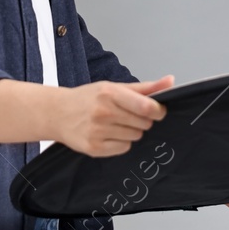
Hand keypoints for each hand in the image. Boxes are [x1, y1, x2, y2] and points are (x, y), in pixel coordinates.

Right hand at [53, 75, 173, 157]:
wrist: (57, 113)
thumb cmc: (88, 98)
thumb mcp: (114, 87)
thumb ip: (145, 87)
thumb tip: (170, 81)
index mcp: (110, 93)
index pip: (146, 107)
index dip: (158, 110)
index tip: (159, 111)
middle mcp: (103, 112)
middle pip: (144, 123)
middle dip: (143, 120)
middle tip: (129, 115)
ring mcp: (97, 132)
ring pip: (135, 136)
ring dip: (132, 131)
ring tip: (116, 124)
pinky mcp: (94, 148)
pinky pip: (124, 148)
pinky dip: (121, 143)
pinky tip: (109, 134)